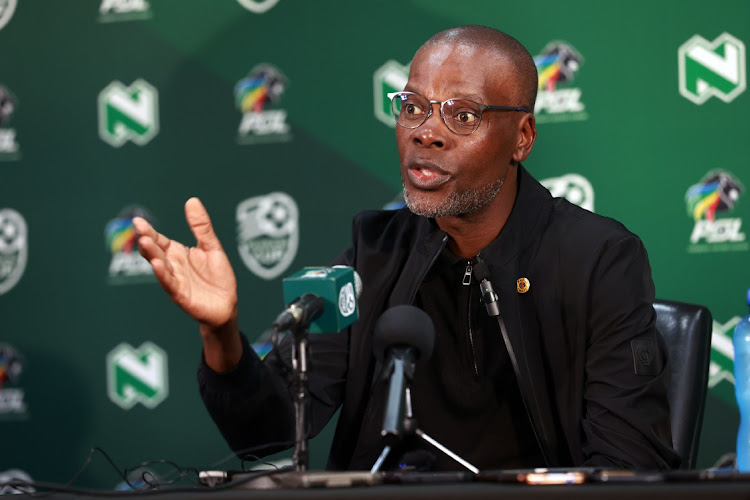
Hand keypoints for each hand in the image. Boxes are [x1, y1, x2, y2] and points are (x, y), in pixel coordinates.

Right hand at [134, 198, 240, 369]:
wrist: (226, 305)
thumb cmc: (217, 277)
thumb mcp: (212, 247)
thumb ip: (201, 227)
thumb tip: (192, 200)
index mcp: (177, 253)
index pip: (159, 239)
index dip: (149, 231)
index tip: (138, 221)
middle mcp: (172, 265)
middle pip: (155, 251)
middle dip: (147, 240)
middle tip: (139, 228)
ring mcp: (175, 280)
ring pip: (160, 266)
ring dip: (152, 255)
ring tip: (145, 242)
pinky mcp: (181, 294)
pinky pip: (170, 283)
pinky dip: (163, 274)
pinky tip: (157, 265)